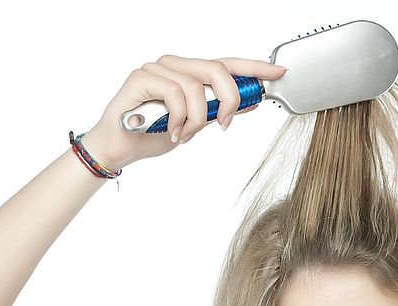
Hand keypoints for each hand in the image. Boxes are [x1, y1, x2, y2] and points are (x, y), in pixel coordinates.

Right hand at [79, 55, 286, 171]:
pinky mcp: (141, 78)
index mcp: (188, 73)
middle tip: (225, 123)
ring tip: (184, 136)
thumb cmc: (151, 135)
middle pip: (216, 69)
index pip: (226, 63)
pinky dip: (178, 118)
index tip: (278, 71)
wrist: (119, 149)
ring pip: (195, 86)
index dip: (253, 67)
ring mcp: (157, 69)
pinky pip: (174, 94)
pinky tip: (171, 132)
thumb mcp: (194, 126)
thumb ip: (217, 112)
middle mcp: (174, 65)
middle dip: (229, 98)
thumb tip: (250, 103)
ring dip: (196, 119)